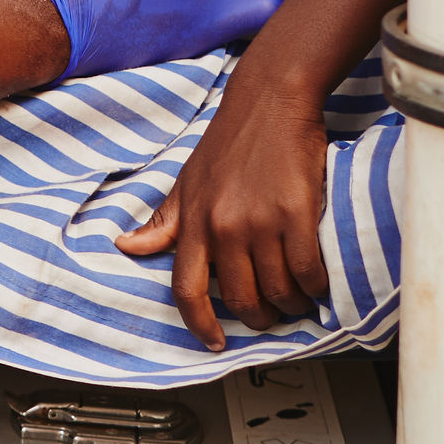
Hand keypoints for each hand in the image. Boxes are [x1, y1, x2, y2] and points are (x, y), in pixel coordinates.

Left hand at [119, 70, 332, 348]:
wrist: (269, 99)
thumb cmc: (229, 140)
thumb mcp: (187, 181)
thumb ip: (163, 221)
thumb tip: (127, 247)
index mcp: (193, 222)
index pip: (185, 289)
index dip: (199, 324)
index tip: (213, 343)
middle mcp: (223, 227)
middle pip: (239, 299)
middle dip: (258, 318)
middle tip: (270, 315)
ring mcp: (260, 221)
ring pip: (276, 291)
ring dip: (290, 305)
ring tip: (297, 300)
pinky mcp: (297, 213)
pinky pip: (307, 270)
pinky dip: (314, 286)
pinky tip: (317, 284)